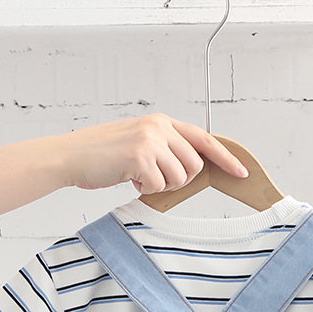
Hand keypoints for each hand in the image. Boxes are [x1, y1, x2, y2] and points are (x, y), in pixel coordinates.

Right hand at [59, 113, 248, 193]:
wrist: (70, 156)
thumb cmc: (102, 155)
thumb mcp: (138, 143)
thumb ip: (164, 149)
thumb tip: (189, 169)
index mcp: (161, 122)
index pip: (204, 139)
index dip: (225, 158)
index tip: (241, 173)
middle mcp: (159, 127)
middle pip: (195, 166)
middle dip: (180, 180)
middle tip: (154, 179)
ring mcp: (150, 140)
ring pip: (179, 178)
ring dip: (161, 186)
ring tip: (137, 177)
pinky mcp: (140, 157)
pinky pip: (159, 186)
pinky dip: (145, 189)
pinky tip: (128, 179)